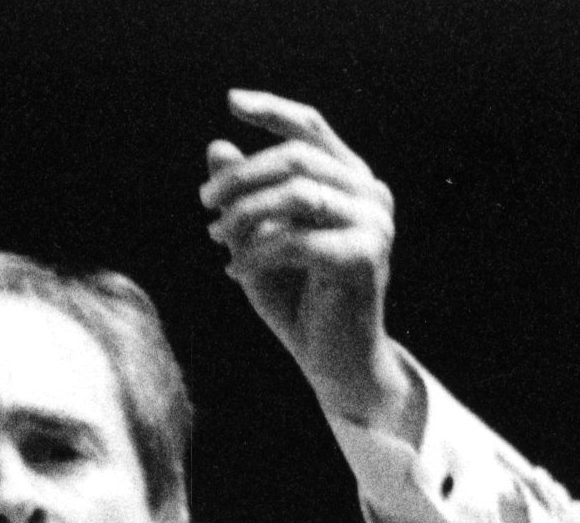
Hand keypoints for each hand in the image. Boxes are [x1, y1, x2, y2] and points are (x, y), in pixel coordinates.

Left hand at [200, 91, 416, 434]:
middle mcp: (370, 193)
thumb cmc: (297, 303)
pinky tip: (238, 272)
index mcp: (350, 180)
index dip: (272, 109)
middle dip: (241, 177)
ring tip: (219, 240)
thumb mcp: (257, 242)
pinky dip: (257, 253)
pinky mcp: (366, 257)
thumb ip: (242, 197)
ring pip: (296, 192)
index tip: (231, 101)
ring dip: (246, 213)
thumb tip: (215, 147)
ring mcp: (374, 223)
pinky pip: (297, 239)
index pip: (311, 127)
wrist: (333, 363)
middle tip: (205, 203)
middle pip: (296, 157)